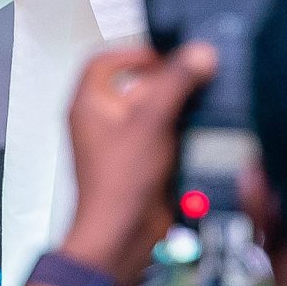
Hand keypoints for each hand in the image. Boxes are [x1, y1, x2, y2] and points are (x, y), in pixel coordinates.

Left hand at [57, 41, 217, 280]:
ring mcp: (118, 143)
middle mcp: (100, 121)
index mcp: (88, 103)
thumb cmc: (117, 185)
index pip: (104, 60)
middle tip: (187, 78)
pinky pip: (158, 136)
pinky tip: (192, 133)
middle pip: (132, 84)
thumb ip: (176, 82)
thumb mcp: (151, 120)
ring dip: (172, 107)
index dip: (133, 52)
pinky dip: (176, 131)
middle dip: (163, 81)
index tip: (162, 55)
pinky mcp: (137, 163)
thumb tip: (198, 54)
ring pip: (148, 111)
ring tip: (192, 105)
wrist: (123, 233)